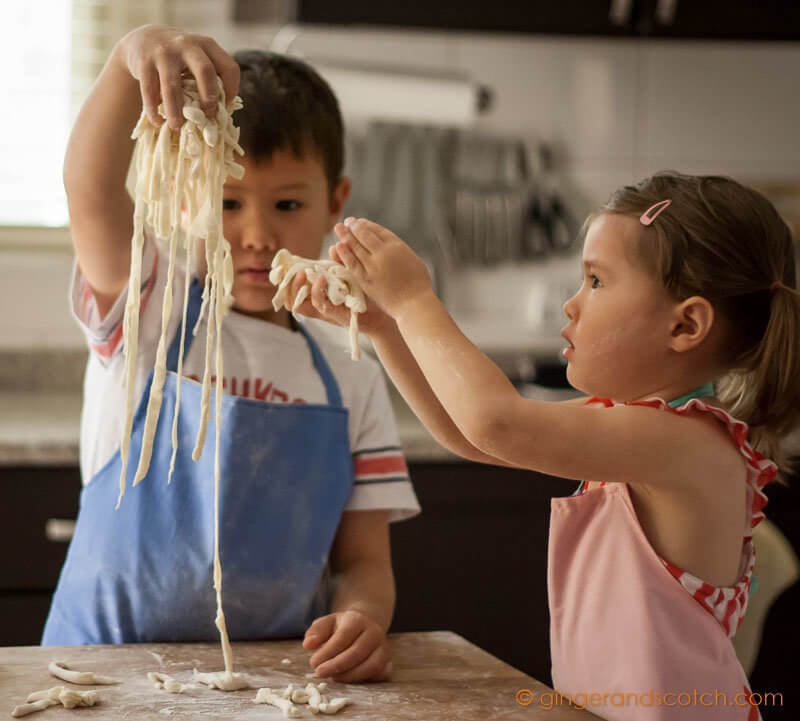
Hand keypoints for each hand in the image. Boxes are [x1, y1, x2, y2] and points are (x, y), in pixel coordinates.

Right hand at [116, 25, 239, 129]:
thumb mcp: (197, 61)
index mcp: (207, 46)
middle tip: (207, 115)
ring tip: (176, 127)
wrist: (145, 39)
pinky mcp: (144, 62)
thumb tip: (220, 117)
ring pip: (172, 86)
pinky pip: (149, 90)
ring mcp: (164, 52)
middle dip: (209, 97)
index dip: (231, 90)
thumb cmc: (180, 60)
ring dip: (175, 111)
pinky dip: (153, 109)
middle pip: (205, 71)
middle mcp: (187, 45)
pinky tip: (157, 121)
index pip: (229, 67)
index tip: (225, 107)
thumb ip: (210, 81)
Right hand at [286, 245, 393, 336]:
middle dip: (287, 282)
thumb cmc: (364, 296)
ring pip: (297, 303)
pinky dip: (317, 291)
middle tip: (291, 268)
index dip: (286, 276)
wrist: (382, 313)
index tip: (289, 262)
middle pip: (289, 297)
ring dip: (297, 287)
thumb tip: (334, 247)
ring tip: (302, 273)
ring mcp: (323, 310)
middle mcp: (316, 303)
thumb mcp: (350, 276)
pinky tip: (322, 278)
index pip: (293, 287)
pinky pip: (318, 304)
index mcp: (317, 293)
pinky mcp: (333, 315)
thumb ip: (341, 264)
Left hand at [303, 609, 391, 682]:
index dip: (328, 651)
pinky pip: (379, 674)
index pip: (343, 637)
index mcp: (358, 620)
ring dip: (349, 676)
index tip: (313, 662)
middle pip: (357, 652)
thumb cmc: (342, 627)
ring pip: (370, 665)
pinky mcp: (388, 661)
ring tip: (333, 677)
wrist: (366, 625)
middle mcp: (374, 632)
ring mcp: (384, 647)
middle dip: (336, 666)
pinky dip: (364, 680)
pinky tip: (348, 679)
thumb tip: (308, 644)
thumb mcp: (328, 623)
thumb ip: (316, 632)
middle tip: (319, 673)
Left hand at [333, 218, 433, 319]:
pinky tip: (338, 246)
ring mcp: (373, 266)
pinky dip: (344, 253)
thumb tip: (386, 243)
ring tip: (339, 228)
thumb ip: (398, 249)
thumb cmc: (418, 284)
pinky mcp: (366, 279)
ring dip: (346, 235)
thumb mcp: (412, 258)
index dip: (367, 224)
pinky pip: (352, 263)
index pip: (378, 230)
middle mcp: (384, 252)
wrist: (414, 303)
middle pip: (364, 235)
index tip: (360, 221)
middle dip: (354, 226)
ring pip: (355, 246)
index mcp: (397, 246)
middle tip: (347, 222)